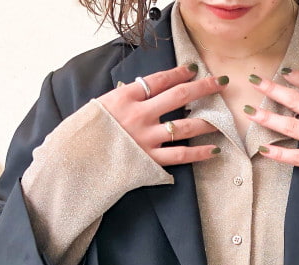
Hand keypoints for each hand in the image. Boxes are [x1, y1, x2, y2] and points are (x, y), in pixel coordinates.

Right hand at [96, 64, 225, 165]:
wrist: (74, 160)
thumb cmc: (86, 132)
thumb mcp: (101, 105)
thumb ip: (125, 98)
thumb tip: (144, 91)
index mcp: (125, 96)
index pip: (159, 80)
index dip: (180, 73)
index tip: (194, 69)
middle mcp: (139, 115)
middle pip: (179, 96)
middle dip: (203, 88)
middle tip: (220, 82)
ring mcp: (146, 138)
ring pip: (185, 126)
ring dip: (207, 121)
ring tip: (223, 119)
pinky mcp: (149, 160)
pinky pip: (180, 155)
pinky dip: (199, 153)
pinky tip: (214, 150)